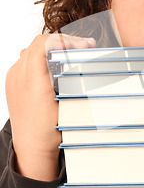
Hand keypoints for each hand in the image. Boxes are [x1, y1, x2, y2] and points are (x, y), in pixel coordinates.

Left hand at [5, 33, 95, 180]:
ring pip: (32, 48)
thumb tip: (88, 60)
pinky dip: (42, 55)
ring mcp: (13, 77)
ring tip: (72, 52)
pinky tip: (56, 63)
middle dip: (64, 41)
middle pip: (40, 42)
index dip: (68, 39)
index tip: (85, 46)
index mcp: (32, 79)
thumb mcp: (68, 103)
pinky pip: (26, 59)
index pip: (46, 43)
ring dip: (53, 47)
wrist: (31, 147)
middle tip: (85, 47)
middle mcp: (19, 75)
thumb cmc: (49, 131)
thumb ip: (74, 78)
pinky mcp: (12, 81)